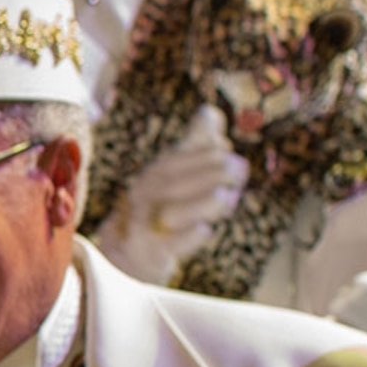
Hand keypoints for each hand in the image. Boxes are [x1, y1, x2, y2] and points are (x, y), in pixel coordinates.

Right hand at [100, 104, 248, 284]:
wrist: (127, 254)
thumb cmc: (159, 208)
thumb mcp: (175, 175)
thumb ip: (194, 146)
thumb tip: (209, 112)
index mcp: (155, 175)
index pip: (176, 160)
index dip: (203, 154)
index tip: (231, 152)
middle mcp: (145, 197)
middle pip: (173, 183)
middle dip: (207, 174)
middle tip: (239, 169)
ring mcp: (144, 226)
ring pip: (170, 212)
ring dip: (199, 203)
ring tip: (226, 196)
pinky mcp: (149, 254)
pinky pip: (166, 245)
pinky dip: (186, 238)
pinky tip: (206, 230)